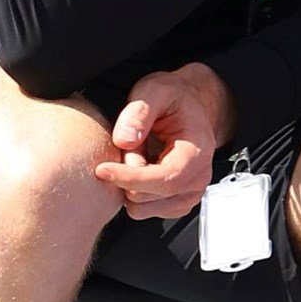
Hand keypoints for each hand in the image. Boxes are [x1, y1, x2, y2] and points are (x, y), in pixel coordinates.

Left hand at [93, 62, 235, 220]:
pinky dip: (133, 193)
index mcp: (198, 152)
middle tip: (127, 146)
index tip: (102, 170)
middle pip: (148, 197)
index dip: (131, 178)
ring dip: (128, 186)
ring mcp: (189, 195)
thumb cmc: (174, 99)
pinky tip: (140, 168)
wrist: (191, 107)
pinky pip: (143, 211)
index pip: (165, 179)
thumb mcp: (156, 91)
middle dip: (126, 176)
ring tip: (138, 155)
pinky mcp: (176, 204)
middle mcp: (198, 178)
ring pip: (141, 208)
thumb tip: (124, 141)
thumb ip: (139, 112)